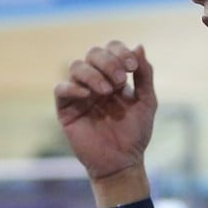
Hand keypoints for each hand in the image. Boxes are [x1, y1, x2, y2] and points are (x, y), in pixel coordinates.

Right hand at [54, 41, 156, 204]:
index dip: (120, 51)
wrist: (122, 162)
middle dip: (108, 62)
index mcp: (114, 76)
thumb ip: (144, 74)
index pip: (111, 49)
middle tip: (120, 81)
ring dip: (93, 73)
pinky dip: (73, 87)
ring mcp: (79, 94)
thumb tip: (139, 45)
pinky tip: (88, 95)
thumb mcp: (146, 101)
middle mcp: (95, 81)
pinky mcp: (66, 110)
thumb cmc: (135, 134)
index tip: (132, 66)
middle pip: (92, 53)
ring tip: (106, 91)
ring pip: (76, 66)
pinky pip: (61, 89)